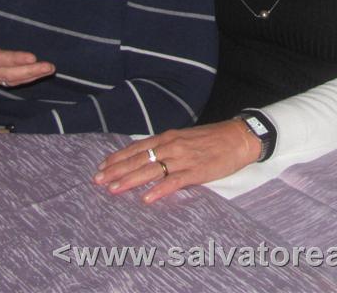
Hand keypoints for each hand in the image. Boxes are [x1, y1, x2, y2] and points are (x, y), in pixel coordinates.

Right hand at [0, 0, 54, 85]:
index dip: (13, 59)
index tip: (32, 57)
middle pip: (6, 74)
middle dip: (29, 71)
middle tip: (49, 67)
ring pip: (9, 81)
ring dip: (30, 77)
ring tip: (49, 70)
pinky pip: (9, 82)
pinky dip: (25, 80)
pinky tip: (39, 74)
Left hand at [92, 120, 261, 202]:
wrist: (239, 137)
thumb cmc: (212, 139)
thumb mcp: (185, 138)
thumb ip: (166, 147)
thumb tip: (146, 157)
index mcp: (168, 137)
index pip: (137, 147)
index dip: (118, 157)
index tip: (101, 166)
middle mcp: (172, 145)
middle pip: (138, 159)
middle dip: (116, 170)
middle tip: (97, 180)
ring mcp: (183, 159)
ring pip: (151, 170)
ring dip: (130, 180)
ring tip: (113, 189)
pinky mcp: (197, 172)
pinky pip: (174, 181)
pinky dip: (159, 190)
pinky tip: (146, 199)